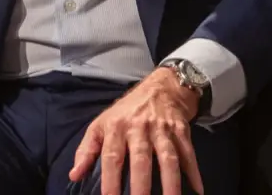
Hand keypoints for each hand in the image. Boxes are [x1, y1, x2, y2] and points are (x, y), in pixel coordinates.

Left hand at [69, 68, 204, 194]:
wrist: (161, 87)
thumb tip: (74, 175)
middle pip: (141, 159)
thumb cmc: (127, 111)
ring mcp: (163, 129)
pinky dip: (194, 172)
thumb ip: (87, 149)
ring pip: (168, 158)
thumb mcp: (102, 124)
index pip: (112, 157)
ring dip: (171, 182)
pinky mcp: (181, 130)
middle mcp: (140, 128)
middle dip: (141, 185)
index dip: (110, 180)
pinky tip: (198, 189)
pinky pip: (188, 153)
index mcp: (116, 127)